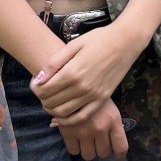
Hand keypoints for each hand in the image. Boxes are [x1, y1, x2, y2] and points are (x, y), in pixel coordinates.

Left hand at [31, 21, 147, 120]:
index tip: (35, 83)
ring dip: (51, 110)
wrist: (125, 42)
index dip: (35, 88)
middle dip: (42, 98)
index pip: (44, 90)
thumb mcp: (73, 45)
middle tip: (41, 91)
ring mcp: (93, 95)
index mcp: (72, 72)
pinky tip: (60, 117)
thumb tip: (38, 79)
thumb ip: (54, 63)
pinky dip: (68, 121)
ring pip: (63, 112)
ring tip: (49, 101)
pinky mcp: (102, 99)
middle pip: (51, 102)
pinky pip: (81, 117)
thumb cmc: (98, 39)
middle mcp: (82, 87)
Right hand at [57, 99, 129, 159]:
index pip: (121, 147)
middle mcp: (100, 128)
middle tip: (96, 140)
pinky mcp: (68, 132)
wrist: (72, 86)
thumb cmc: (93, 96)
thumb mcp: (109, 107)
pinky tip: (75, 138)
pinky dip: (75, 147)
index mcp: (113, 120)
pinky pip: (74, 151)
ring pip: (89, 155)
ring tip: (85, 140)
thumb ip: (112, 124)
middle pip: (103, 152)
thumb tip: (113, 144)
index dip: (119, 154)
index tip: (116, 154)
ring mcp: (84, 131)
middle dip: (100, 148)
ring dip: (88, 149)